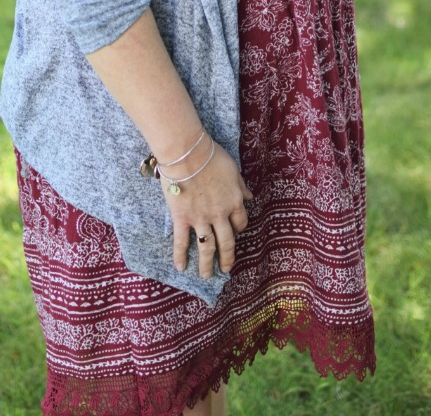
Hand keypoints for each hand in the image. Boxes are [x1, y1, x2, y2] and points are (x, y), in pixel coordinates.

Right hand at [161, 141, 252, 278]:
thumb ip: (241, 186)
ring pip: (206, 247)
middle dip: (227, 257)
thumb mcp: (233, 169)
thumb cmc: (212, 156)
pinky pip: (181, 241)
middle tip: (226, 269)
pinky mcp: (182, 219)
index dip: (239, 229)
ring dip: (207, 263)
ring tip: (206, 276)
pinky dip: (181, 255)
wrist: (188, 155)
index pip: (240, 222)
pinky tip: (181, 267)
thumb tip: (250, 197)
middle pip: (226, 241)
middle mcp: (219, 215)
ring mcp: (200, 219)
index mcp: (234, 202)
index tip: (235, 233)